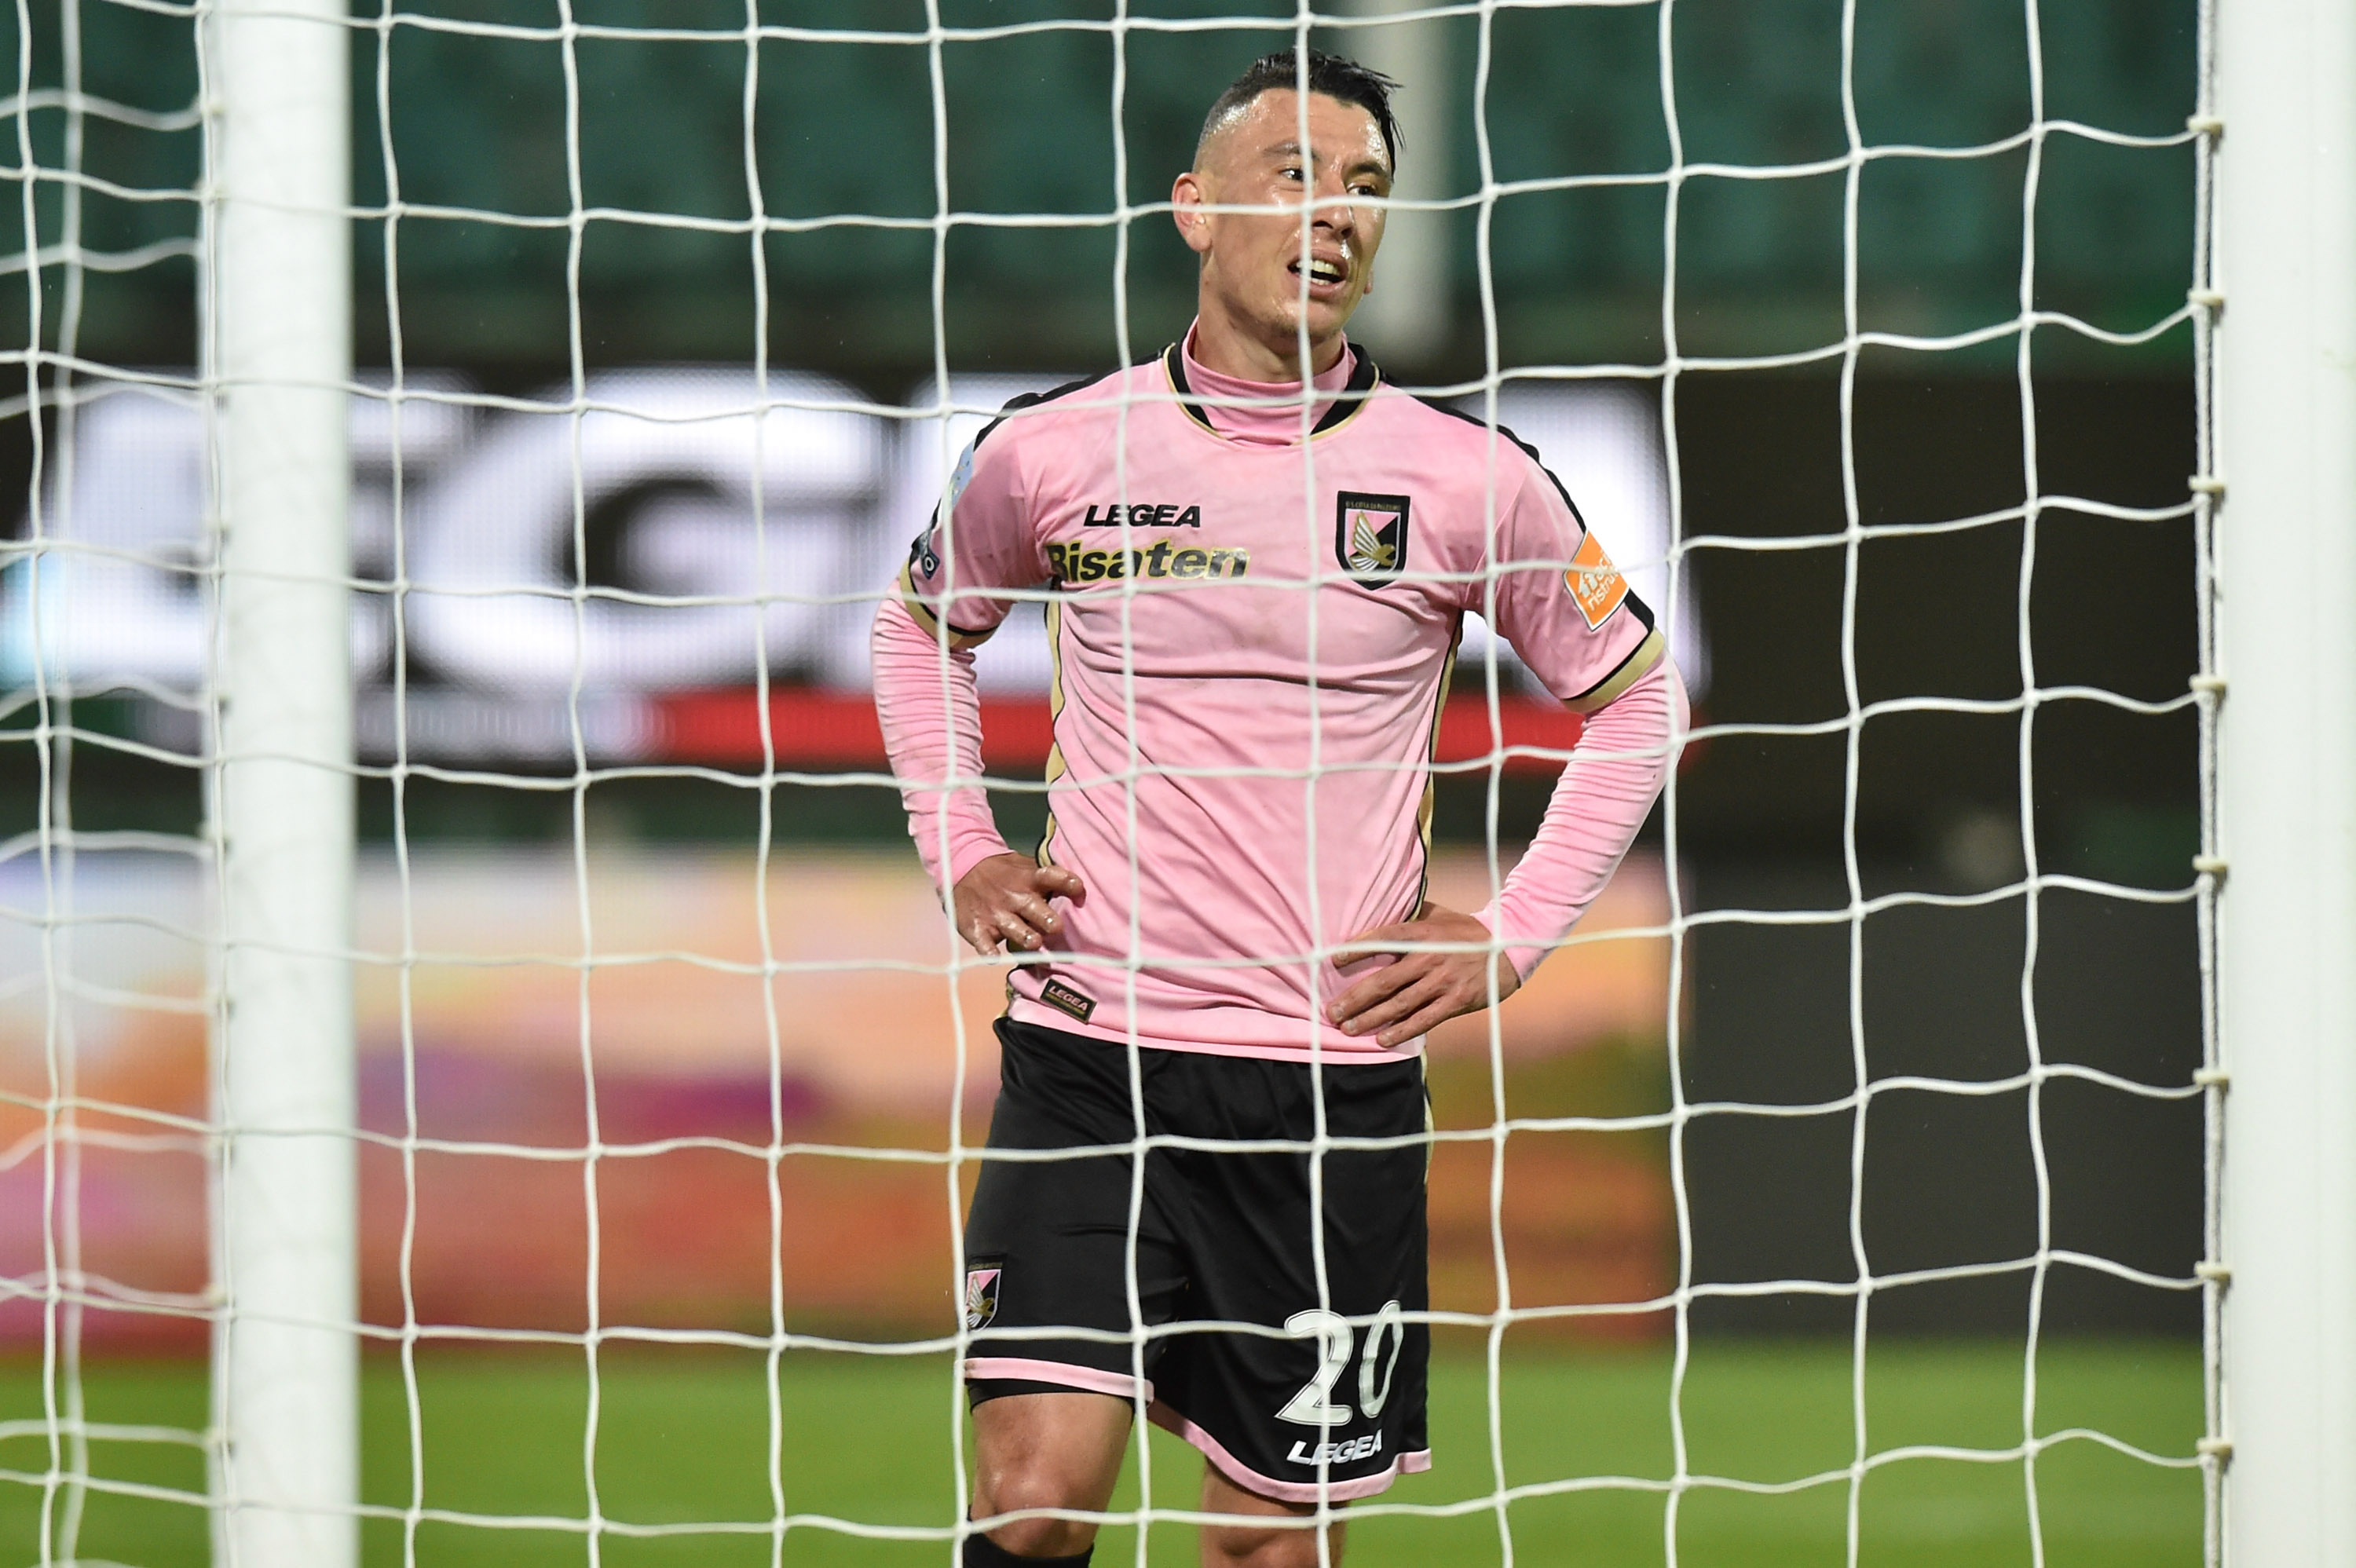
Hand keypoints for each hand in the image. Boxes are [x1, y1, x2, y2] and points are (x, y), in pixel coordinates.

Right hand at [952, 854, 1085, 955]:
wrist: (963, 868)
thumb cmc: (1005, 874)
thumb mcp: (1025, 867)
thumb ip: (1050, 879)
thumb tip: (1084, 891)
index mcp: (1030, 879)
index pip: (1051, 876)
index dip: (1066, 882)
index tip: (1079, 889)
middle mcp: (1015, 896)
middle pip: (1033, 907)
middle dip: (1045, 917)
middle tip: (1056, 926)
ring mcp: (995, 913)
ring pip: (1013, 927)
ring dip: (1024, 935)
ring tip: (1034, 943)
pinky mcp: (978, 928)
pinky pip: (983, 942)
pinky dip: (988, 950)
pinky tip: (993, 957)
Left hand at [1327, 902, 1520, 1048]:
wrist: (1508, 947)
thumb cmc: (1465, 931)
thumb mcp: (1438, 915)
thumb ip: (1410, 914)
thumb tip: (1377, 909)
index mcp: (1422, 932)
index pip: (1382, 939)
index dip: (1356, 950)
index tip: (1333, 960)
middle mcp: (1429, 956)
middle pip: (1383, 981)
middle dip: (1354, 999)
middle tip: (1331, 1012)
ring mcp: (1443, 981)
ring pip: (1399, 1004)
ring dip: (1370, 1019)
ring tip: (1348, 1028)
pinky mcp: (1456, 1001)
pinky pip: (1423, 1020)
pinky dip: (1401, 1031)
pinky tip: (1382, 1040)